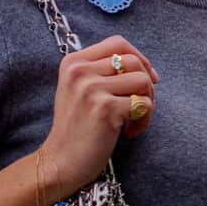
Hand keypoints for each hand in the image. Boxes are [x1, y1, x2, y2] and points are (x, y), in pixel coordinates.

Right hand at [42, 34, 157, 192]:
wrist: (59, 163)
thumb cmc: (75, 130)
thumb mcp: (79, 91)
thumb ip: (101, 73)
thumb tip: (145, 67)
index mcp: (73, 62)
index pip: (117, 43)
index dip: (138, 57)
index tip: (146, 78)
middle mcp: (80, 71)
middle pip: (133, 60)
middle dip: (146, 84)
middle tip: (140, 106)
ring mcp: (91, 89)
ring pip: (142, 80)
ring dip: (147, 102)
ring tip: (134, 121)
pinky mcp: (105, 109)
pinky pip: (143, 104)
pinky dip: (143, 120)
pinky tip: (129, 133)